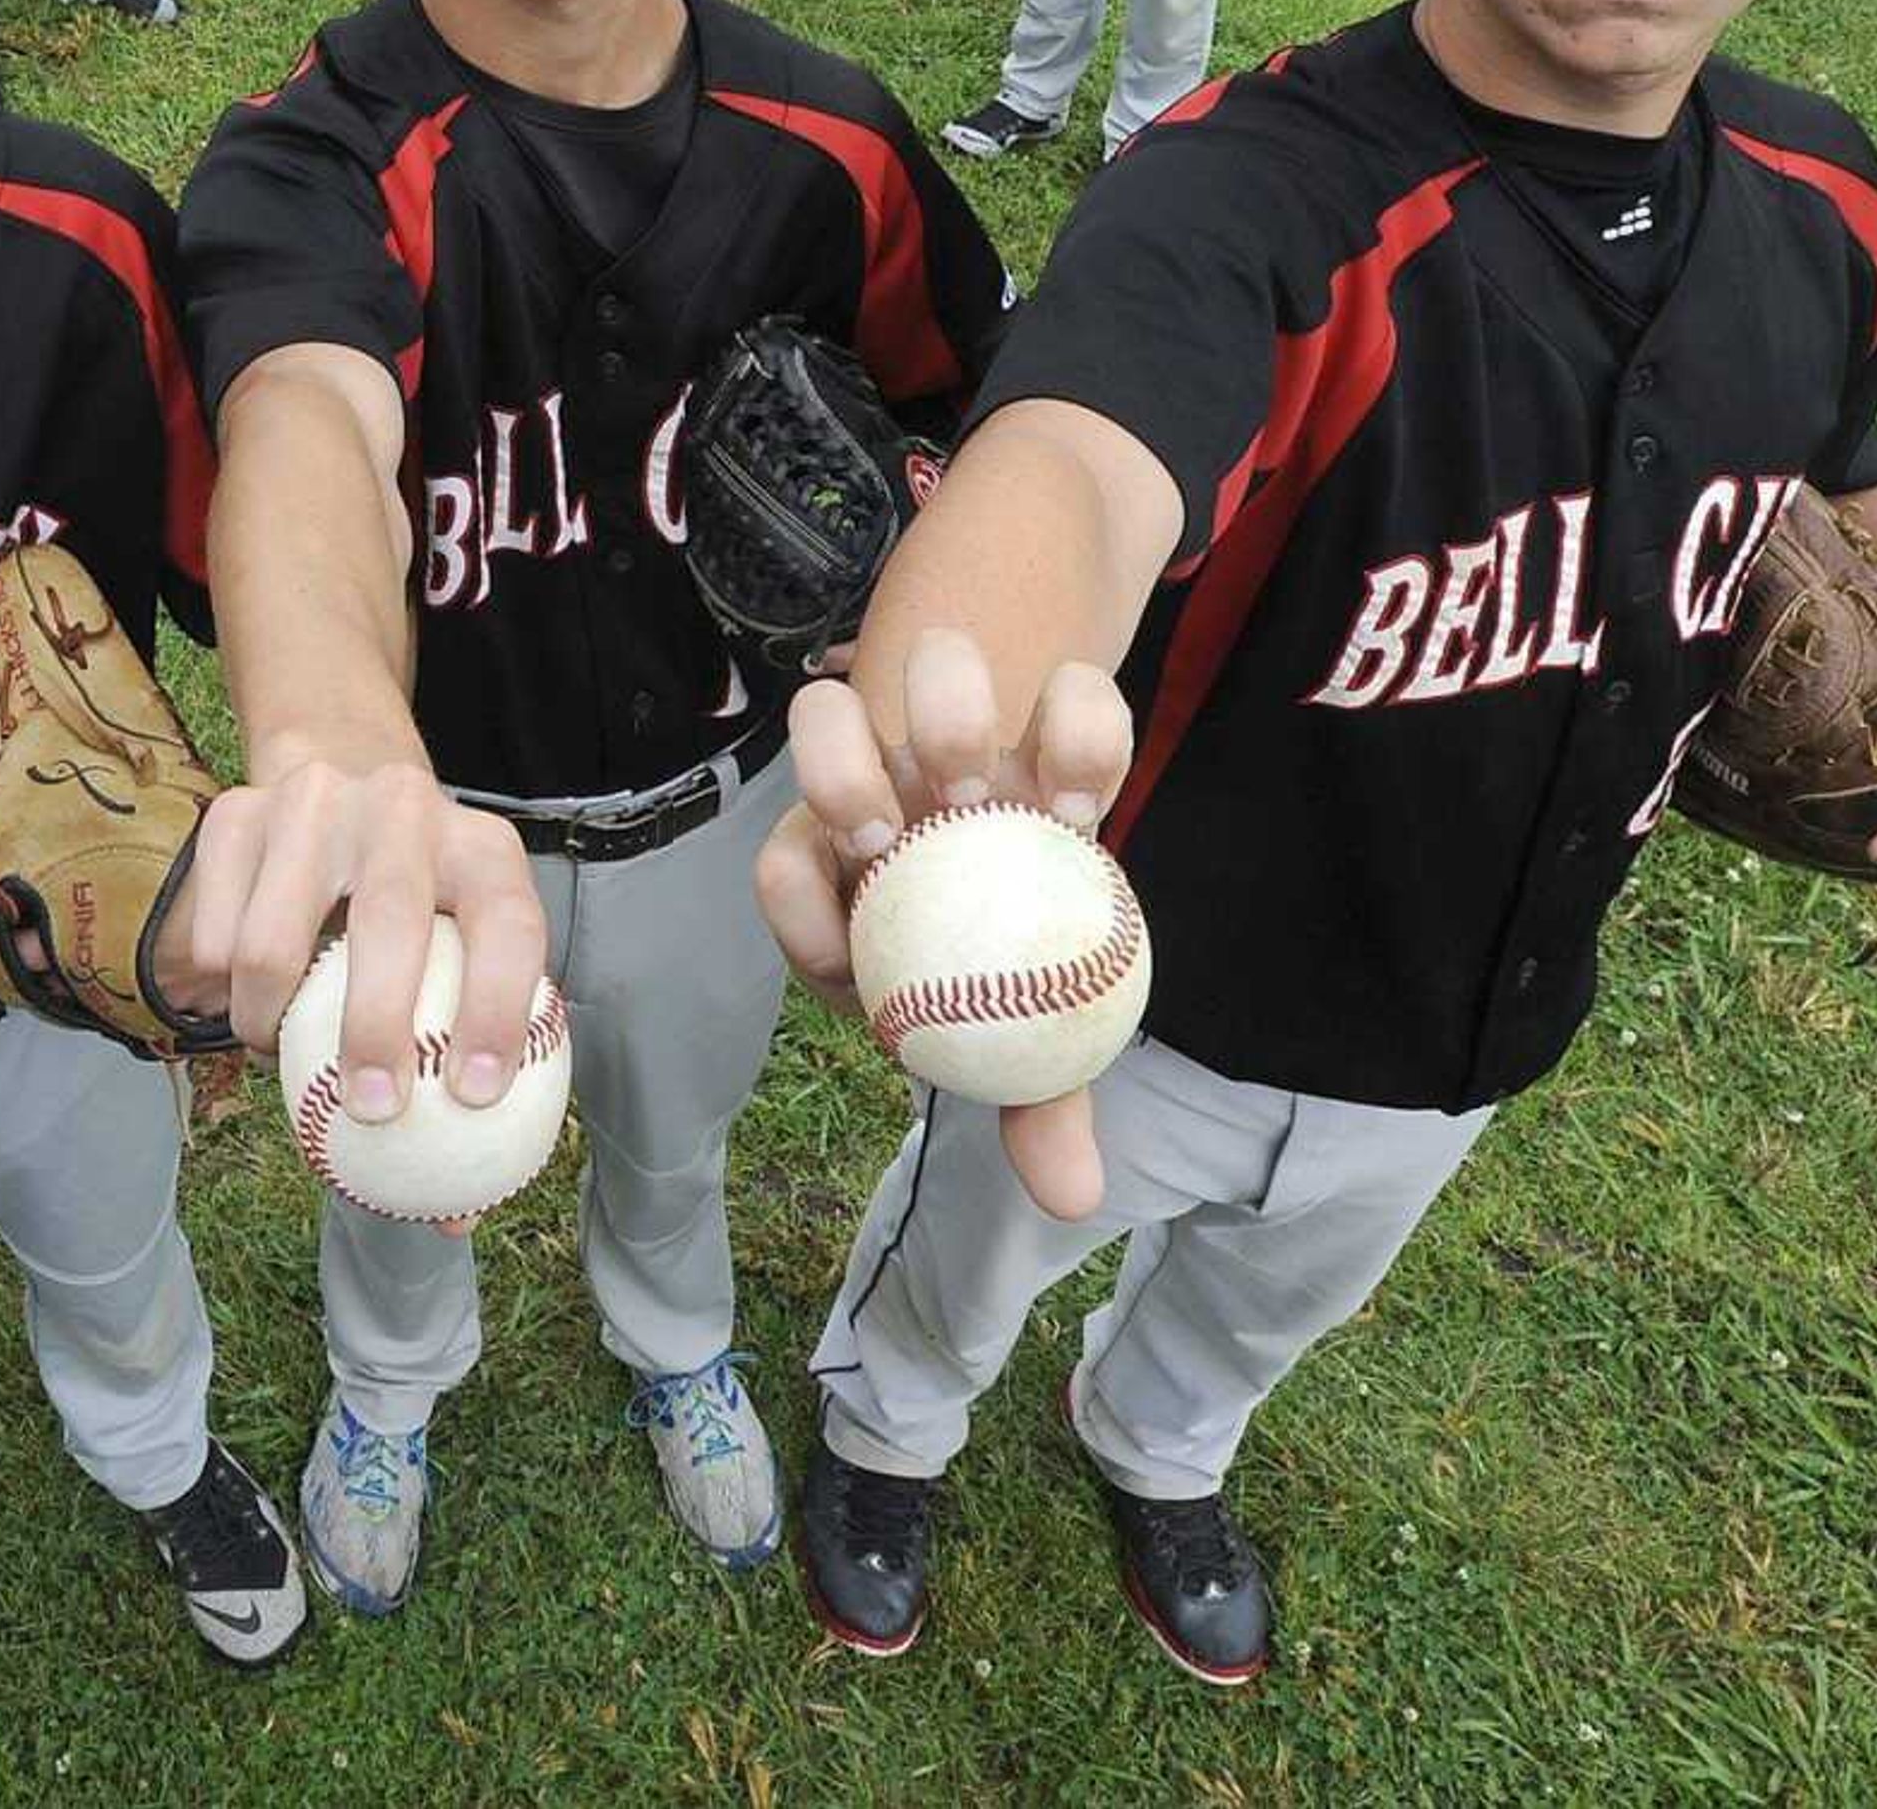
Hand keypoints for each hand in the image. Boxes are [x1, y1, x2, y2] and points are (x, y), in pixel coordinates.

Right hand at [176, 759, 549, 1118]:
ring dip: (269, 1025)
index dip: (497, 1011)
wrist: (341, 777)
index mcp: (480, 846)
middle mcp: (400, 807)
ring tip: (279, 1055)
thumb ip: (470, 1028)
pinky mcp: (235, 817)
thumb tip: (461, 1170)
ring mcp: (310, 803)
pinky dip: (228, 995)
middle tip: (371, 1108)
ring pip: (270, 944)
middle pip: (387, 918)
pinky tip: (252, 1001)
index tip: (473, 1095)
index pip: (506, 924)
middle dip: (377, 1029)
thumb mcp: (469, 934)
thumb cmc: (420, 895)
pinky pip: (215, 941)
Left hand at [755, 628, 1133, 1218]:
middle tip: (893, 825)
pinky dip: (1077, 723)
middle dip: (840, 769)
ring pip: (922, 677)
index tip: (844, 939)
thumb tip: (1075, 1199)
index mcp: (857, 886)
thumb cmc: (1021, 977)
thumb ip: (1036, 1108)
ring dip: (941, 708)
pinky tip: (1089, 789)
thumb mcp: (1030, 1051)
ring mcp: (951, 739)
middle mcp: (887, 795)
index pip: (788, 877)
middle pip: (826, 740)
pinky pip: (1060, 690)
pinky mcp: (1038, 699)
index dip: (795, 897)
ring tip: (988, 786)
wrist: (1076, 873)